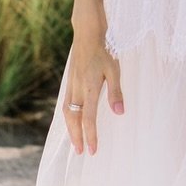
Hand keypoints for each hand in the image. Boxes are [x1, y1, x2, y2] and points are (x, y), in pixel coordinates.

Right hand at [62, 23, 123, 154]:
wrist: (87, 33)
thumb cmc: (104, 50)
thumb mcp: (114, 70)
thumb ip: (116, 93)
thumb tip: (119, 113)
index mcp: (89, 88)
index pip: (88, 118)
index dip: (90, 136)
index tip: (92, 151)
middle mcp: (77, 89)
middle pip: (74, 119)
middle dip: (77, 137)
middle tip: (81, 152)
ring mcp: (71, 85)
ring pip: (67, 112)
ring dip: (70, 129)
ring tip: (75, 141)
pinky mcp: (70, 81)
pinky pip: (66, 103)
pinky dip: (68, 116)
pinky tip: (72, 120)